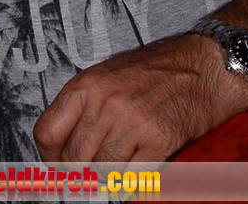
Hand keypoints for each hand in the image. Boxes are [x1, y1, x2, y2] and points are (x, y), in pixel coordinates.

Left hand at [33, 34, 247, 162]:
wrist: (201, 65)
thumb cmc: (154, 70)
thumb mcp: (106, 76)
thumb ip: (82, 108)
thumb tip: (59, 147)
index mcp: (87, 85)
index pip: (47, 133)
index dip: (49, 157)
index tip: (56, 164)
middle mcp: (106, 103)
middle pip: (73, 159)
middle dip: (77, 173)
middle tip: (85, 175)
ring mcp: (132, 123)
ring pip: (101, 172)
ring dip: (104, 179)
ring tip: (112, 170)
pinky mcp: (158, 142)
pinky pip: (131, 178)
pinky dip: (128, 182)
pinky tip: (132, 171)